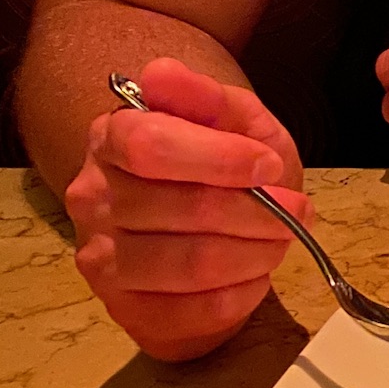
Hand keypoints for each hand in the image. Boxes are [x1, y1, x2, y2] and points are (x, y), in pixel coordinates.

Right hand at [65, 56, 311, 362]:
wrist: (206, 216)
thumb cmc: (224, 161)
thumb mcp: (234, 119)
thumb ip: (206, 96)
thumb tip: (161, 72)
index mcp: (112, 136)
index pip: (151, 145)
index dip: (220, 158)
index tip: (268, 165)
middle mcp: (92, 196)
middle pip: (181, 208)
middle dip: (257, 212)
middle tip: (296, 212)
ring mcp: (100, 257)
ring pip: (187, 265)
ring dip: (253, 255)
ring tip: (279, 241)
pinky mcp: (121, 310)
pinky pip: (186, 315)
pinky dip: (236, 298)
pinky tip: (252, 277)